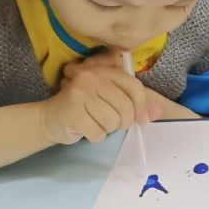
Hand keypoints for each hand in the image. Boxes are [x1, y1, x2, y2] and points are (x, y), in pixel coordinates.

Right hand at [41, 53, 162, 144]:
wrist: (50, 118)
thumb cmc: (85, 109)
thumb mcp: (111, 101)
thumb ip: (135, 104)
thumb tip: (158, 112)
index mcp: (104, 71)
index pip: (134, 87)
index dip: (142, 106)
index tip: (141, 120)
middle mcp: (91, 77)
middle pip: (125, 108)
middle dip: (122, 122)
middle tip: (111, 123)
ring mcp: (79, 93)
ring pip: (112, 122)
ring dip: (107, 129)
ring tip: (94, 122)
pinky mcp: (71, 111)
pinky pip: (98, 133)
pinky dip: (95, 137)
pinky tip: (84, 129)